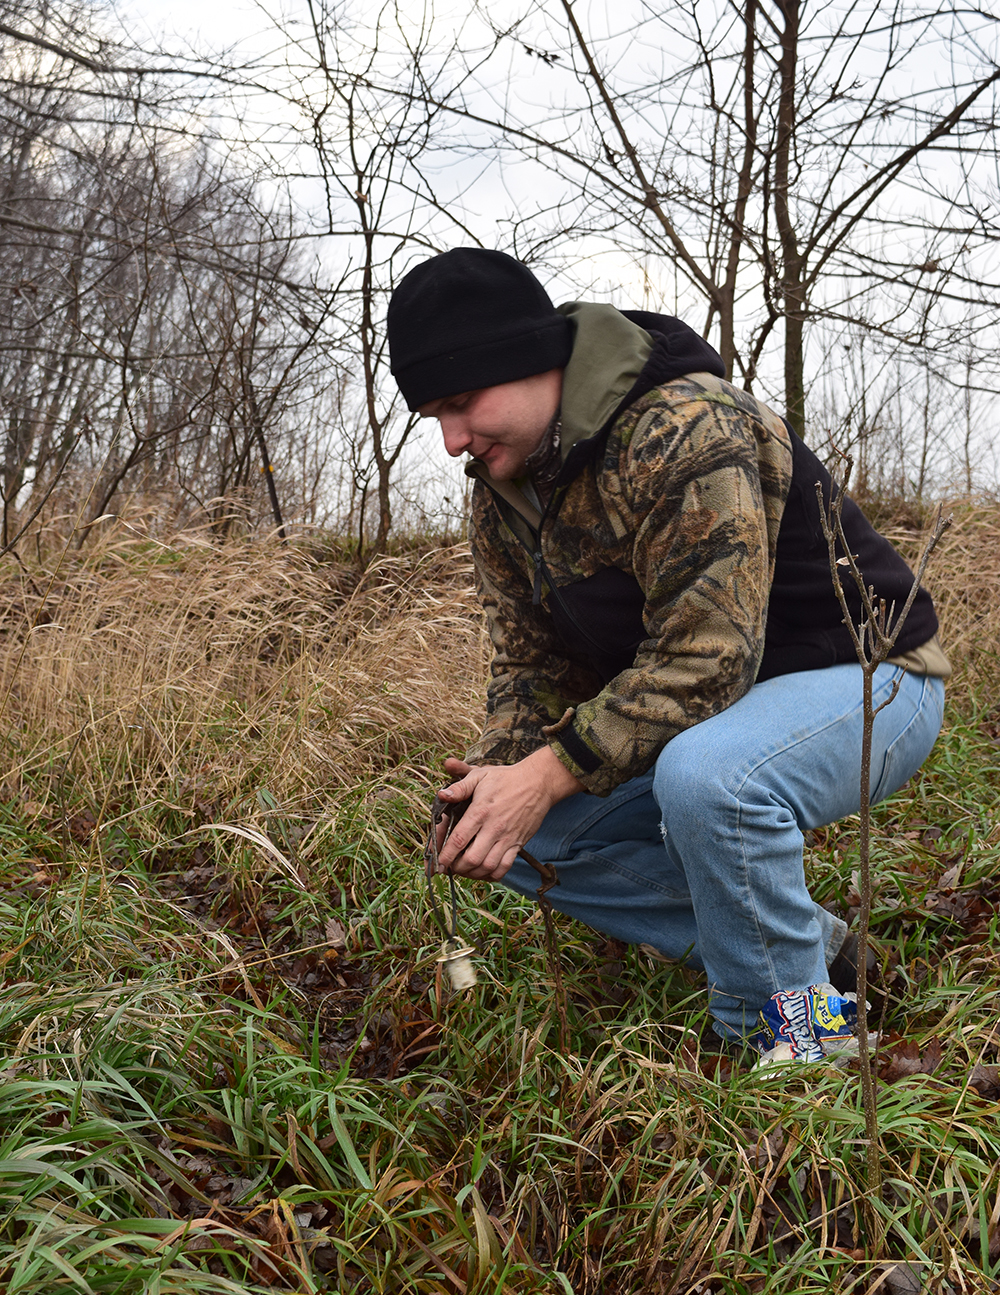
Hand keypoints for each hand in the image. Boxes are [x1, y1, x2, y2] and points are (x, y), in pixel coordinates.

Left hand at [434, 747, 582, 880]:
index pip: (458, 839)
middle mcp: (493, 828)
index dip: (445, 855)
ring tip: (464, 870)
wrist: (538, 783)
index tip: (438, 863)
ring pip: (488, 866)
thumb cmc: (506, 779)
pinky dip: (492, 875)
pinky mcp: (518, 844)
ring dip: (473, 873)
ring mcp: (507, 838)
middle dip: (456, 867)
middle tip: (449, 866)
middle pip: (472, 859)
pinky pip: (505, 867)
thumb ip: (459, 787)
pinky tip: (483, 871)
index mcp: (480, 812)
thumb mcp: (479, 776)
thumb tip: (441, 795)